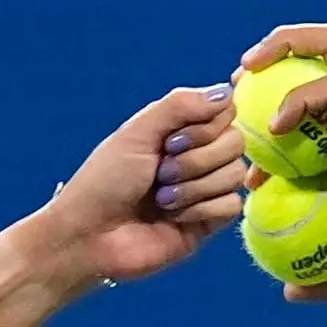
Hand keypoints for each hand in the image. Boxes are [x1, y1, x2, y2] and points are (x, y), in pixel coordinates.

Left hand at [37, 82, 248, 287]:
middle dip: (197, 158)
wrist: (90, 235)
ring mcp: (204, 190)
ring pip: (236, 173)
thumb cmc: (104, 181)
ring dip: (195, 185)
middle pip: (236, 142)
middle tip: (161, 172)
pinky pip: (232, 206)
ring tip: (162, 198)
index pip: (225, 112)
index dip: (207, 125)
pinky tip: (174, 217)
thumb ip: (179, 106)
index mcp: (178, 131)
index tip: (171, 140)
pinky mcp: (208, 222)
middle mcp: (196, 157)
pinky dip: (201, 209)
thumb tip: (226, 91)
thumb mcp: (137, 133)